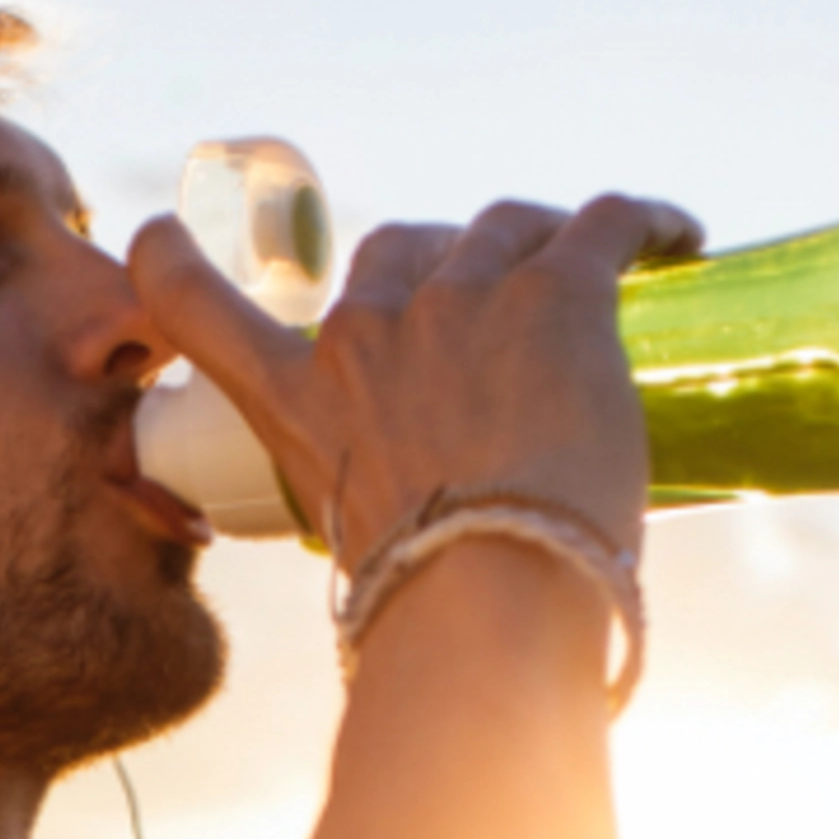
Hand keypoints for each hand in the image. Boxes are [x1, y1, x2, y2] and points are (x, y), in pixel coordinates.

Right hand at [131, 193, 703, 566]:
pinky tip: (676, 239)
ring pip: (502, 229)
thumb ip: (379, 540)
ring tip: (593, 284)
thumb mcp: (361, 561)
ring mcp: (456, 305)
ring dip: (541, 248)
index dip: (172, 264)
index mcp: (297, 404)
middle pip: (397, 249)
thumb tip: (435, 615)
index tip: (162, 236)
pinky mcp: (553, 297)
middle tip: (493, 320)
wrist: (488, 606)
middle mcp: (363, 336)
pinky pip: (604, 223)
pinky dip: (644, 223)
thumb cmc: (431, 614)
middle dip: (441, 265)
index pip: (196, 307)